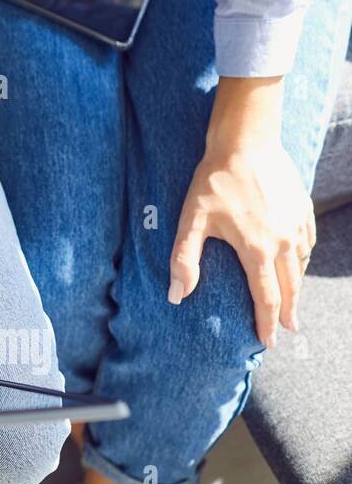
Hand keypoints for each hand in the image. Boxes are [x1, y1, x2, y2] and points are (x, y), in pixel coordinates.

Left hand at [169, 78, 312, 346]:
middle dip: (288, 312)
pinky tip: (297, 262)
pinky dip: (302, 260)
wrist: (246, 142)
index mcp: (258, 250)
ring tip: (291, 301)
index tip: (267, 342)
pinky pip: (307, 243)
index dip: (266, 323)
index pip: (266, 298)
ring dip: (296, 286)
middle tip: (286, 331)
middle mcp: (284, 243)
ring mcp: (297, 226)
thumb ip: (183, 260)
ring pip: (301, 266)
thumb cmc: (214, 180)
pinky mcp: (302, 209)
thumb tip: (175, 296)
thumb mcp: (191, 220)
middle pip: (290, 288)